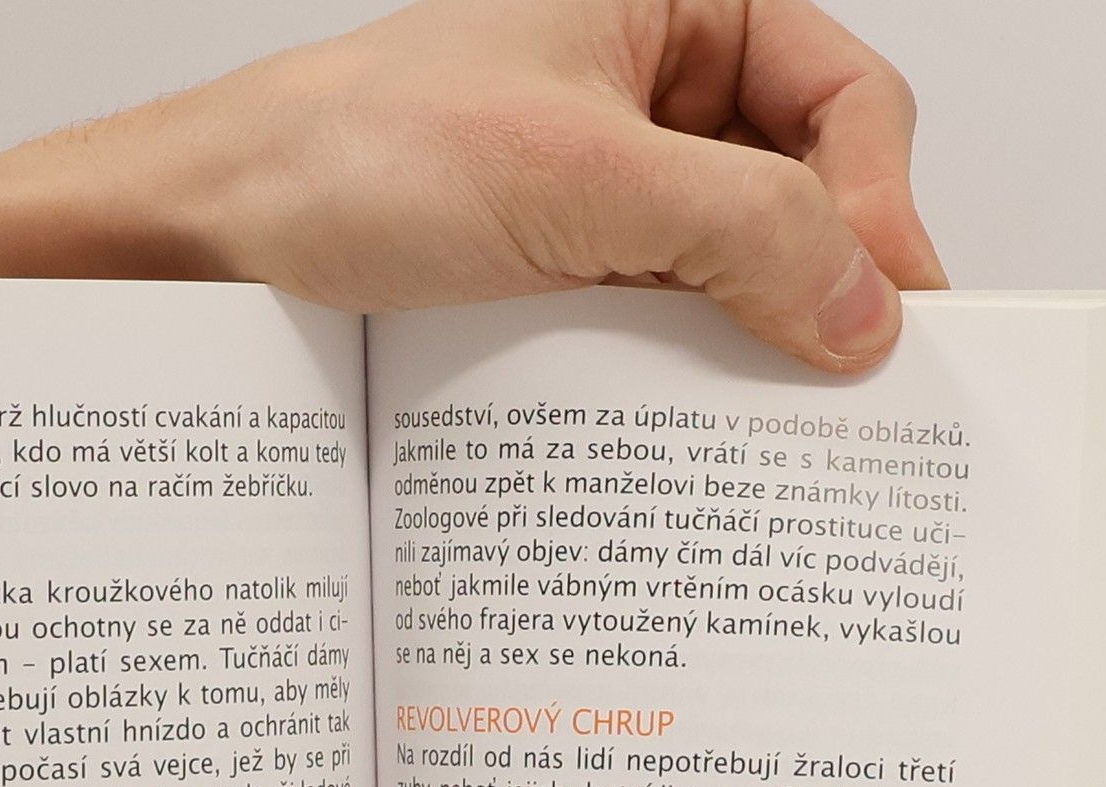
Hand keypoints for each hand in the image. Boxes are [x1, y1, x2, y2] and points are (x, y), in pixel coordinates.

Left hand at [0, 0, 944, 371]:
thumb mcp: (579, 178)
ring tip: (764, 426)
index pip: (843, 97)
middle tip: (844, 396)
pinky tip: (681, 424)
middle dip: (824, 282)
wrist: (212, 239)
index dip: (882, 205)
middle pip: (801, 186)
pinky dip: (681, 369)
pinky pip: (660, 315)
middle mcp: (648, 86)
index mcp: (672, 3)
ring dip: (750, 340)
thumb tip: (870, 309)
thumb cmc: (357, 159)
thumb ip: (745, 230)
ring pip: (731, 263)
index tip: (893, 319)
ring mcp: (602, 183)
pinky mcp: (559, 266)